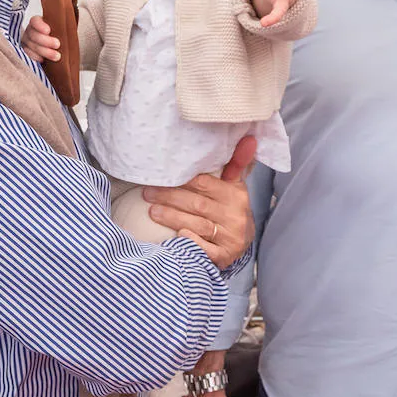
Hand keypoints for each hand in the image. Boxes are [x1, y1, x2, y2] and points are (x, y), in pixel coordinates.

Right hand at [22, 15, 60, 62]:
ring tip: (56, 56)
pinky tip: (43, 60)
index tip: (48, 30)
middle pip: (34, 35)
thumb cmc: (59, 36)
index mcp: (38, 22)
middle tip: (58, 45)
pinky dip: (35, 57)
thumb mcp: (61, 29)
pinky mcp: (25, 51)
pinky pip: (27, 54)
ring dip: (44, 51)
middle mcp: (30, 31)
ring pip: (31, 45)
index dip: (40, 25)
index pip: (35, 21)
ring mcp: (26, 41)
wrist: (56, 48)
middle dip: (46, 41)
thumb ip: (61, 28)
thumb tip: (69, 30)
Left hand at [145, 137, 256, 268]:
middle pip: (198, 204)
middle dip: (170, 197)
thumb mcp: (234, 186)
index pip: (207, 184)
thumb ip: (235, 163)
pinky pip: (205, 249)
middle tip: (148, 192)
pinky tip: (176, 236)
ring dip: (173, 217)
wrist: (241, 245)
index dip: (183, 179)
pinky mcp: (224, 257)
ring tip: (152, 211)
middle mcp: (235, 216)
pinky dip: (191, 241)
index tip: (163, 174)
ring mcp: (230, 238)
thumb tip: (248, 138)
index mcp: (236, 195)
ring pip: (198, 225)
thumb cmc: (230, 210)